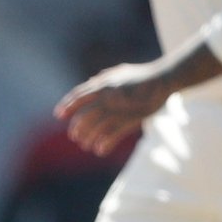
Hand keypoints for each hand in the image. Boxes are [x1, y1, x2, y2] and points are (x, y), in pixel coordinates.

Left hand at [55, 62, 170, 154]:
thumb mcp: (119, 72)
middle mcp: (108, 95)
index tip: (58, 115)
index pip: (79, 96)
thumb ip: (103, 77)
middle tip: (74, 136)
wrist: (163, 79)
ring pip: (96, 127)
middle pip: (85, 115)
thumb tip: (90, 81)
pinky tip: (100, 150)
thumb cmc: (142, 76)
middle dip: (77, 127)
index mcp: (103, 83)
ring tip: (85, 145)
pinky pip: (113, 134)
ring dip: (88, 138)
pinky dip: (104, 143)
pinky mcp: (131, 118)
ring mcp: (119, 107)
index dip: (67, 106)